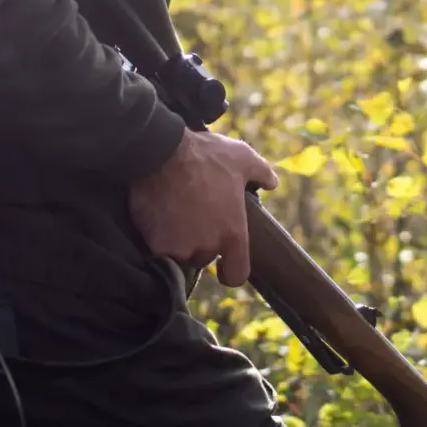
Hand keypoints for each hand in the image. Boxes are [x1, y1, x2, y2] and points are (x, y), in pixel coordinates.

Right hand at [128, 129, 279, 286]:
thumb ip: (262, 173)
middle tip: (194, 216)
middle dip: (199, 242)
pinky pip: (156, 246)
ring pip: (178, 253)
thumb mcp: (242, 157)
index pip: (236, 274)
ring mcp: (179, 247)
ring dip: (176, 240)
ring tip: (173, 211)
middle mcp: (207, 246)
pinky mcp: (155, 244)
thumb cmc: (206, 155)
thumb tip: (272, 183)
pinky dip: (155, 234)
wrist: (163, 152)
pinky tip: (156, 212)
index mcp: (233, 233)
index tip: (223, 261)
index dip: (230, 270)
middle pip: (202, 258)